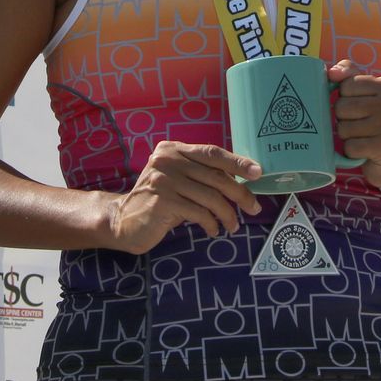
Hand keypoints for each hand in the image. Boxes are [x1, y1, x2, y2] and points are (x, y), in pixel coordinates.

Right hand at [104, 141, 264, 254]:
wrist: (123, 221)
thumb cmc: (158, 201)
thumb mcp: (177, 180)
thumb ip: (199, 174)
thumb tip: (239, 180)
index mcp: (173, 149)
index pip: (212, 152)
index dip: (237, 161)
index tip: (258, 172)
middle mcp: (167, 160)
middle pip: (215, 176)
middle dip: (240, 193)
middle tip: (254, 208)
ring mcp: (163, 180)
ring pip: (210, 197)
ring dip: (228, 214)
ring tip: (233, 226)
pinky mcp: (162, 201)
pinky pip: (199, 213)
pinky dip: (211, 223)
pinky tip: (213, 230)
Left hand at [329, 59, 380, 193]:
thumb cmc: (379, 124)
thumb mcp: (370, 95)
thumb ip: (350, 76)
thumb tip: (332, 72)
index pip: (347, 84)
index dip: (345, 99)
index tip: (360, 109)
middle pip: (342, 106)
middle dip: (343, 119)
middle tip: (360, 126)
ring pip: (343, 128)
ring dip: (347, 137)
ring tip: (363, 138)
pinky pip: (350, 147)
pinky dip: (352, 152)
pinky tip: (364, 151)